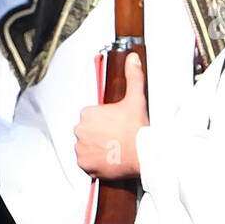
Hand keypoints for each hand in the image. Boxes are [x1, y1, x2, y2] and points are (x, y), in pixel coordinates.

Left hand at [74, 52, 147, 178]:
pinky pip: (86, 163)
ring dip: (96, 148)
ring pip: (86, 147)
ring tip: (113, 149)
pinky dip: (95, 162)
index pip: (91, 117)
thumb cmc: (139, 128)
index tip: (116, 126)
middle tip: (116, 138)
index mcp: (87, 114)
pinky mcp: (84, 165)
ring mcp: (81, 149)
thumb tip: (132, 58)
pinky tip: (108, 159)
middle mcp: (80, 131)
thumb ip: (133, 76)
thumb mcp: (136, 98)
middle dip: (99, 134)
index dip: (104, 122)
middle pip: (87, 132)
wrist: (144, 154)